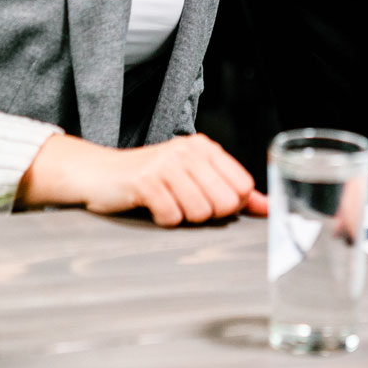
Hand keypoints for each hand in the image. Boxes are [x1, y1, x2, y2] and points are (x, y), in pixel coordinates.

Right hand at [19, 131, 268, 225]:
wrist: (99, 174)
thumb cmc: (150, 179)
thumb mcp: (193, 178)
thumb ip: (232, 192)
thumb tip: (268, 207)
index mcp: (205, 147)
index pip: (242, 187)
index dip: (229, 205)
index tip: (207, 201)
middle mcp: (189, 150)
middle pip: (225, 203)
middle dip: (206, 214)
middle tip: (182, 203)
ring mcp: (167, 163)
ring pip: (200, 212)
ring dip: (182, 217)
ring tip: (166, 203)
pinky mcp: (146, 180)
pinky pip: (172, 217)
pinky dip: (163, 220)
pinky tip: (151, 206)